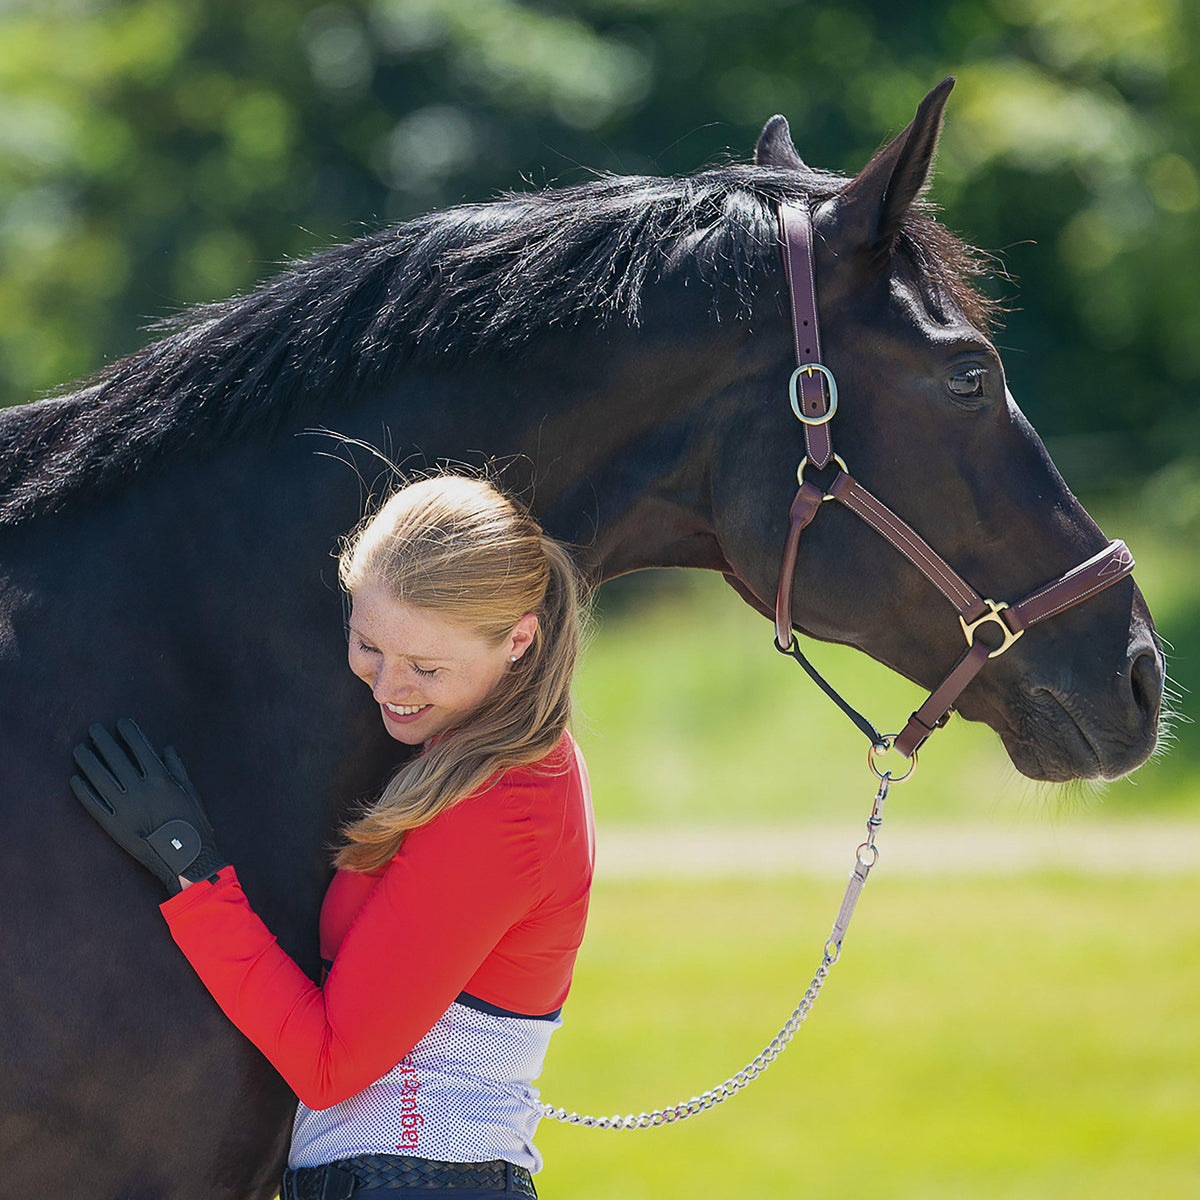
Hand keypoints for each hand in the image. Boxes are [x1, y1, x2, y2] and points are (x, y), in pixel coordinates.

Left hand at [71, 718, 228, 895]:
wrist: (185, 860)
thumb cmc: (195, 825)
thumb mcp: (191, 792)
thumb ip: (178, 768)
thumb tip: (166, 748)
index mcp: (162, 778)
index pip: (140, 747)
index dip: (129, 732)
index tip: (120, 722)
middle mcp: (140, 789)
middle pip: (116, 758)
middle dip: (103, 740)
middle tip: (93, 729)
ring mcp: (124, 808)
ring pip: (99, 778)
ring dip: (87, 761)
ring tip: (79, 749)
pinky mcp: (114, 825)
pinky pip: (93, 804)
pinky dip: (83, 791)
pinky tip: (76, 779)